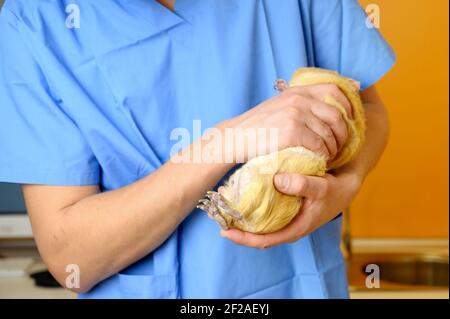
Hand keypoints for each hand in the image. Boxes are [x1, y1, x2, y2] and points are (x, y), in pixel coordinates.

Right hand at [218, 84, 351, 161]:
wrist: (237, 138)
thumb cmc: (258, 126)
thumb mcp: (280, 105)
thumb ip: (301, 102)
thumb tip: (324, 103)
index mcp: (298, 91)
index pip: (335, 90)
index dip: (348, 105)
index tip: (350, 120)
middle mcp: (299, 100)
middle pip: (336, 115)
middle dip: (344, 133)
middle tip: (341, 146)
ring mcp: (295, 115)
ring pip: (329, 133)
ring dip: (333, 148)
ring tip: (329, 156)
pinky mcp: (292, 133)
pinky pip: (319, 145)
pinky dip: (323, 155)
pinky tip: (319, 160)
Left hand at [220, 168, 361, 248]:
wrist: (346, 183)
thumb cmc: (336, 190)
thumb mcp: (322, 187)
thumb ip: (303, 185)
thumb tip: (277, 180)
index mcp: (294, 229)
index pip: (263, 240)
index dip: (242, 238)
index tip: (224, 230)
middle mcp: (286, 225)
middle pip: (256, 231)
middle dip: (236, 222)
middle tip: (218, 208)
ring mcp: (285, 216)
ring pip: (258, 219)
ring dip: (242, 211)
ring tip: (226, 196)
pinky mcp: (284, 204)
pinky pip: (264, 207)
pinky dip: (252, 200)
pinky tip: (242, 188)